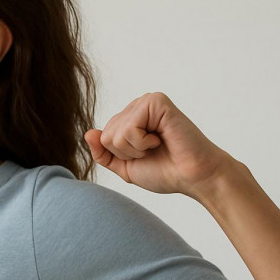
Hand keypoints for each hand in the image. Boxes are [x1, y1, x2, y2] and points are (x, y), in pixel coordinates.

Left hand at [84, 92, 234, 195]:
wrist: (192, 177)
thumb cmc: (165, 171)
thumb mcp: (125, 167)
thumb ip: (103, 153)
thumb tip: (88, 133)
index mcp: (130, 118)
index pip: (103, 138)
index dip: (121, 156)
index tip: (146, 156)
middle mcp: (137, 107)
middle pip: (107, 135)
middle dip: (127, 153)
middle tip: (152, 152)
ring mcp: (147, 102)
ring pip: (116, 133)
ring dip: (136, 149)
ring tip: (158, 145)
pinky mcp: (156, 102)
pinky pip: (129, 128)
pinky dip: (142, 142)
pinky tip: (161, 139)